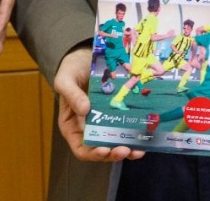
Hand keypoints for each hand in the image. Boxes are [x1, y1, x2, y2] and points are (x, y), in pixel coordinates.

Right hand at [53, 47, 144, 162]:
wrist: (84, 56)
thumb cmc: (71, 70)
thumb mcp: (65, 80)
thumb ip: (72, 95)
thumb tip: (85, 110)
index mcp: (72, 126)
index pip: (81, 148)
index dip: (93, 153)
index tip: (104, 150)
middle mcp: (88, 128)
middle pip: (101, 149)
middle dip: (114, 153)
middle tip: (126, 150)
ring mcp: (104, 120)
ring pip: (116, 141)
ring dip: (128, 148)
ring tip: (139, 149)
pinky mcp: (116, 111)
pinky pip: (125, 125)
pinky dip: (134, 133)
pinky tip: (144, 133)